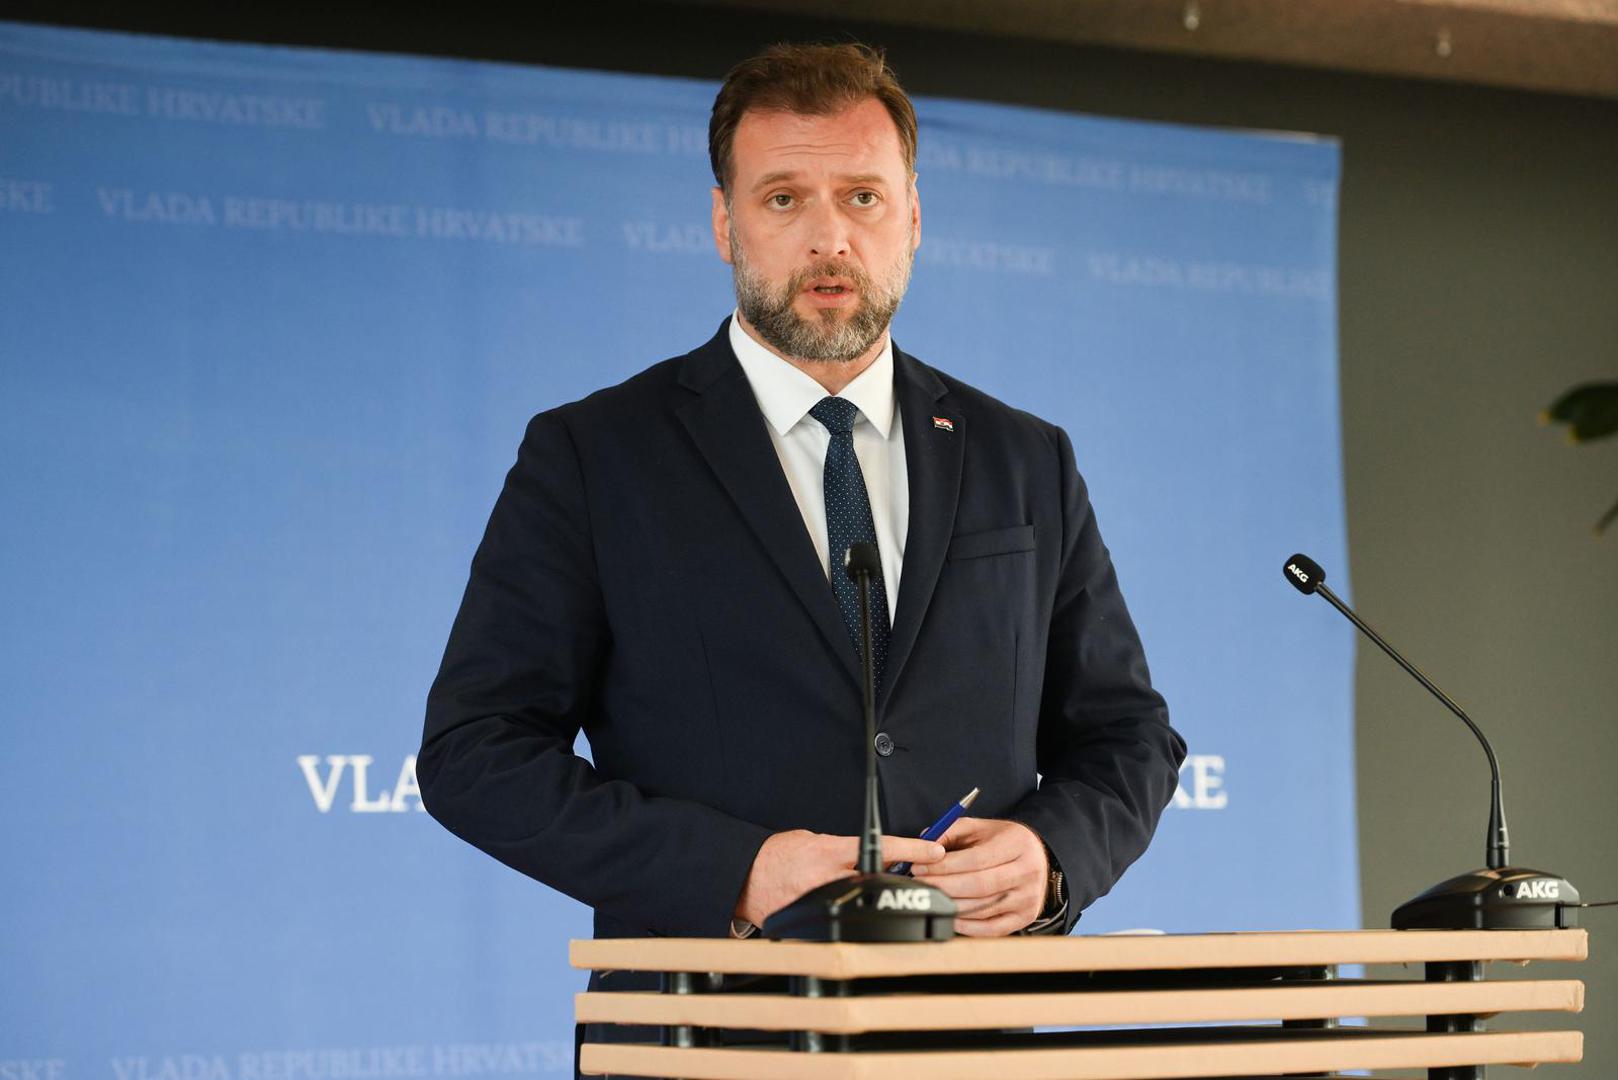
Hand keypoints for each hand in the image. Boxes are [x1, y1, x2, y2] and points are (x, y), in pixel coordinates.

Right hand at [735, 830, 945, 926]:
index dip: (912, 849)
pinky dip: (852, 916)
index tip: (935, 850)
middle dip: (897, 879)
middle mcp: (828, 878)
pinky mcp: (815, 924)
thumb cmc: (778, 855)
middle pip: (881, 879)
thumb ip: (844, 849)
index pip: (880, 847)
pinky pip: (847, 922)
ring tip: (869, 894)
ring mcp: (822, 903)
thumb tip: (876, 854)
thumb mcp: (812, 841)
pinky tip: (848, 911)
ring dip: (874, 899)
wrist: (745, 878)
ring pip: (867, 903)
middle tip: (912, 876)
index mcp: (828, 853)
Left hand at [912, 817, 1048, 936]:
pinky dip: (968, 926)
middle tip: (921, 885)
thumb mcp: (980, 827)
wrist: (1036, 858)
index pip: (976, 859)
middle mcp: (1028, 871)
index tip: (920, 867)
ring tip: (931, 898)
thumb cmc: (1002, 842)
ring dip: (951, 906)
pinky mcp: (1026, 917)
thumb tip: (924, 844)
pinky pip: (992, 928)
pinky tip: (950, 916)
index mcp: (1018, 844)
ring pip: (983, 908)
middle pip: (979, 885)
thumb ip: (951, 831)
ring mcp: (1029, 897)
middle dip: (944, 886)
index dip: (944, 866)